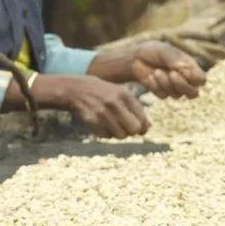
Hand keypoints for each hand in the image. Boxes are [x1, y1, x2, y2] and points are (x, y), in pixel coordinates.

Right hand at [34, 74, 150, 138]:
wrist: (75, 89)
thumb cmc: (102, 92)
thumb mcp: (120, 93)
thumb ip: (135, 108)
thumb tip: (149, 127)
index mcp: (124, 94)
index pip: (142, 118)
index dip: (142, 126)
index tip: (138, 126)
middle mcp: (114, 103)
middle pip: (133, 129)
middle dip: (131, 131)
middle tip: (126, 128)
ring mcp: (102, 112)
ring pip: (120, 135)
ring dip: (118, 133)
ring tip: (113, 125)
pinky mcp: (92, 121)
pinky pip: (106, 136)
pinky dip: (106, 133)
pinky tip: (102, 124)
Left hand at [130, 41, 205, 98]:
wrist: (136, 57)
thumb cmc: (154, 51)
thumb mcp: (164, 51)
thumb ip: (175, 59)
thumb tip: (186, 68)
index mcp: (190, 68)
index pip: (201, 80)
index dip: (196, 79)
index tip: (184, 70)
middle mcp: (185, 80)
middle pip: (193, 93)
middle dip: (182, 85)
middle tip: (171, 73)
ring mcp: (173, 88)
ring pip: (177, 95)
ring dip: (166, 84)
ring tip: (156, 71)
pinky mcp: (162, 93)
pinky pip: (163, 96)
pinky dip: (156, 86)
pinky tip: (150, 76)